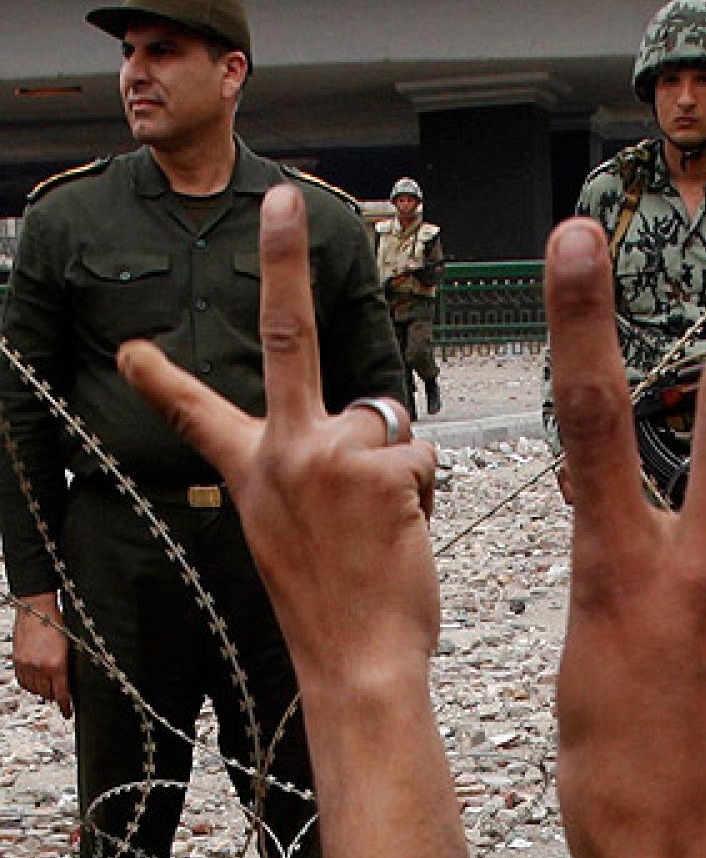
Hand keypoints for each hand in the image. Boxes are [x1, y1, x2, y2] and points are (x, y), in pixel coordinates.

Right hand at [12, 590, 70, 718]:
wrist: (36, 608)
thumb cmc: (56, 622)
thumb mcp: (69, 645)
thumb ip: (67, 664)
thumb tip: (69, 678)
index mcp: (56, 664)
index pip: (62, 693)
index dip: (65, 706)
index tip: (68, 713)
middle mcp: (40, 667)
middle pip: (48, 693)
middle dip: (55, 697)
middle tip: (61, 698)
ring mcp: (26, 664)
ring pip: (34, 689)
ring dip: (42, 691)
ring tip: (49, 690)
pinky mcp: (17, 660)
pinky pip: (22, 681)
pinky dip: (29, 685)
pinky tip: (35, 683)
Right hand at [119, 187, 437, 694]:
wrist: (356, 661)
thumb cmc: (334, 600)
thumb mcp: (294, 529)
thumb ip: (311, 468)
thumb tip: (358, 426)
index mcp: (254, 470)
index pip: (202, 414)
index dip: (165, 377)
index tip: (133, 345)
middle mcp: (283, 451)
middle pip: (288, 335)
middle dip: (282, 258)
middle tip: (281, 195)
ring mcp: (330, 455)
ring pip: (388, 423)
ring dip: (398, 470)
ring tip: (379, 529)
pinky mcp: (380, 468)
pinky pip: (420, 455)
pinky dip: (421, 493)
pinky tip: (399, 534)